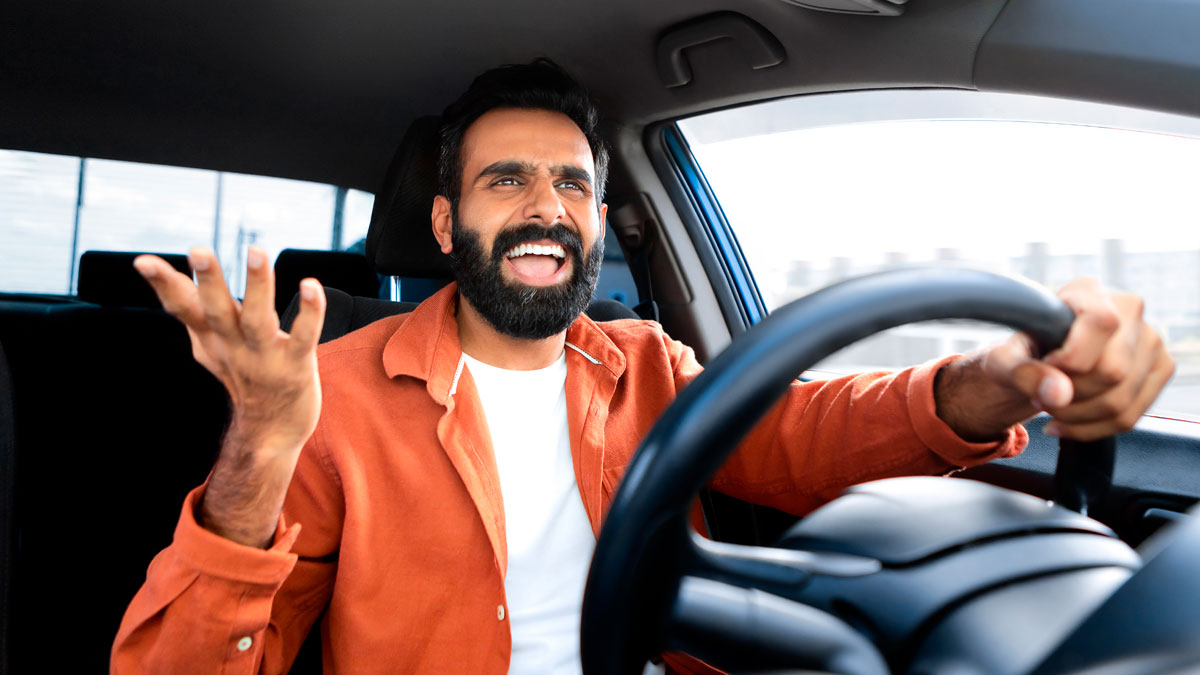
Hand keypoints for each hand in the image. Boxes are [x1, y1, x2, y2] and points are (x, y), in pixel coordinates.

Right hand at [134, 245, 325, 545]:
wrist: (271, 433)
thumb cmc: (243, 378)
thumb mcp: (209, 344)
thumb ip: (189, 308)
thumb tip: (157, 272)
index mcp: (213, 339)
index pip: (184, 309)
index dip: (164, 285)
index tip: (142, 261)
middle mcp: (235, 347)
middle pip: (217, 311)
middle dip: (208, 281)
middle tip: (198, 250)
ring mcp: (265, 358)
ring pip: (258, 319)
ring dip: (257, 286)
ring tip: (255, 251)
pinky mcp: (296, 366)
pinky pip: (304, 336)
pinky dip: (309, 312)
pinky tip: (310, 285)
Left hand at [937, 277, 1175, 441]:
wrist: (1036, 367)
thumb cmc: (1020, 355)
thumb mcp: (1002, 360)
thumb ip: (1021, 371)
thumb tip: (1058, 393)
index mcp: (1088, 292)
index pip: (1101, 323)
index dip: (1072, 357)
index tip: (1047, 366)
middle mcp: (1129, 311)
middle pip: (1113, 371)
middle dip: (1069, 394)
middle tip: (1041, 393)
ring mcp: (1150, 341)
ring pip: (1121, 400)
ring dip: (1076, 416)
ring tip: (1052, 405)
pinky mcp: (1158, 370)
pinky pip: (1130, 416)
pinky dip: (1092, 429)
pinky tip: (1067, 421)